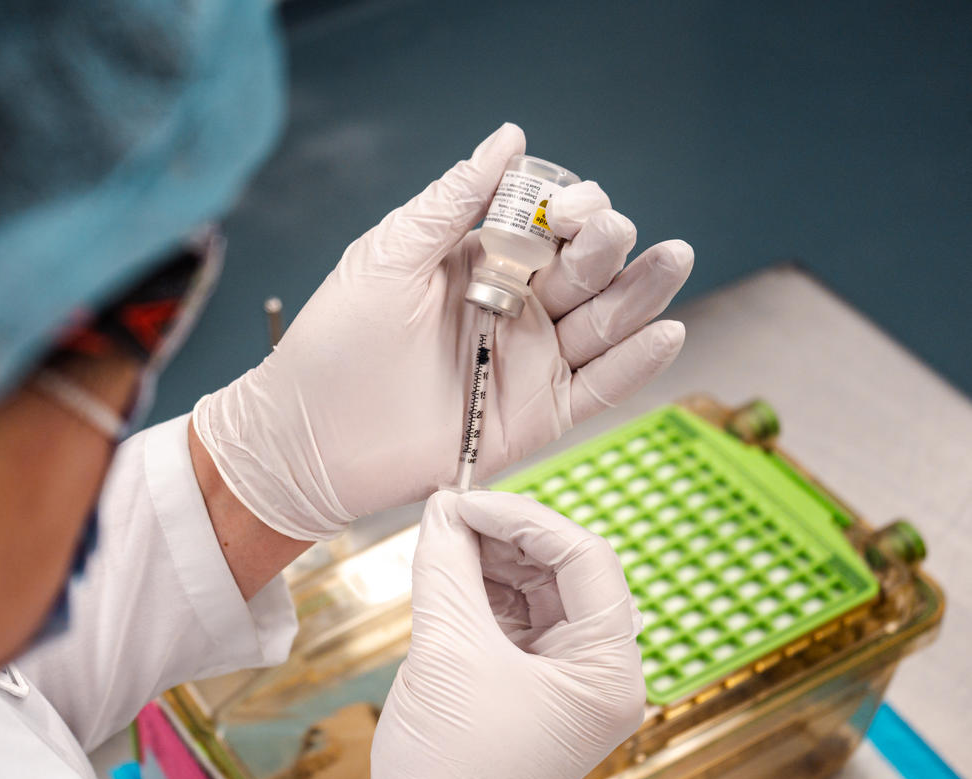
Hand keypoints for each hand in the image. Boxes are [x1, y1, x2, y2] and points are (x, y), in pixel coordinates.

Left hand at [193, 122, 693, 540]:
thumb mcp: (388, 257)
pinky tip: (667, 334)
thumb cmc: (334, 343)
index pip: (550, 224)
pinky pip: (598, 389)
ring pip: (605, 322)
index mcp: (482, 262)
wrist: (307, 437)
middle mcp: (516, 307)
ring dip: (644, 291)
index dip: (569, 208)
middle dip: (609, 244)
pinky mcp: (535, 415)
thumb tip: (510, 139)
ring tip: (673, 260)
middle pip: (589, 267)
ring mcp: (529, 361)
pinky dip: (635, 364)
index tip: (564, 208)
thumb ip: (451, 202)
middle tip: (604, 236)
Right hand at [358, 490, 645, 778]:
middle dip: (507, 537)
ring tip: (441, 537)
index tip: (464, 501)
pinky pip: (519, 621)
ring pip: (541, 592)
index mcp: (608, 671)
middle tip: (449, 511)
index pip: (584, 559)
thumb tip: (441, 510)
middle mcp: (603, 674)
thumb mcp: (445, 651)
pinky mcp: (536, 689)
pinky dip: (484, 593)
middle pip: (566, 571)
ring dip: (492, 561)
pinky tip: (447, 571)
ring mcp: (571, 683)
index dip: (523, 518)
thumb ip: (446, 568)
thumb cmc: (449, 771)